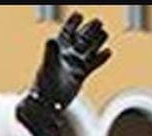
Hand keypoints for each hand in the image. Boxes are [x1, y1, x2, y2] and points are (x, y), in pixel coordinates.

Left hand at [18, 13, 110, 135]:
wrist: (47, 104)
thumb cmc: (43, 85)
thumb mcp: (48, 66)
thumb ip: (50, 52)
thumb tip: (51, 39)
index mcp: (57, 50)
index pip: (66, 33)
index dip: (73, 23)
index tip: (79, 14)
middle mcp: (66, 55)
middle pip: (81, 39)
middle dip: (89, 30)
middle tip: (98, 21)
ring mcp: (74, 65)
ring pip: (88, 50)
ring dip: (96, 42)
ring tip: (105, 32)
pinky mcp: (80, 75)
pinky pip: (93, 65)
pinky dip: (100, 59)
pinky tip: (108, 52)